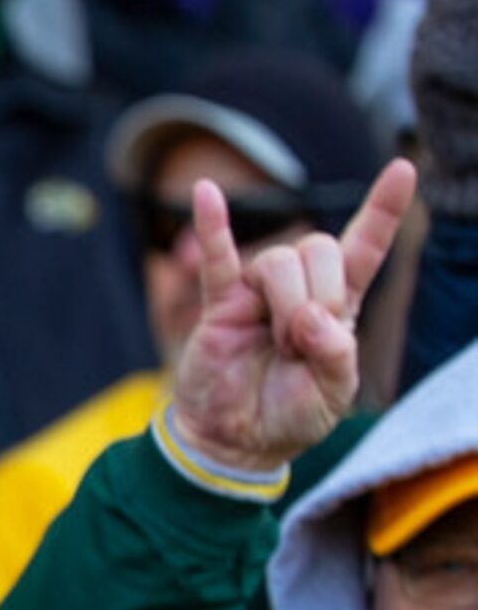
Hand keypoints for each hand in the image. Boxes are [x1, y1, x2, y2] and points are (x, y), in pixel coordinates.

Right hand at [170, 158, 416, 477]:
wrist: (235, 441)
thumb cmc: (288, 416)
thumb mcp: (332, 395)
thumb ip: (335, 355)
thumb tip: (310, 316)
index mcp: (338, 307)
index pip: (365, 248)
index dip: (383, 209)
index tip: (402, 168)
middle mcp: (300, 289)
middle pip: (320, 248)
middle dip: (321, 292)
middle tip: (304, 341)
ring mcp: (258, 293)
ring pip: (279, 259)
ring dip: (285, 302)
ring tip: (278, 343)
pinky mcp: (221, 305)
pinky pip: (218, 258)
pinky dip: (213, 225)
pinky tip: (207, 191)